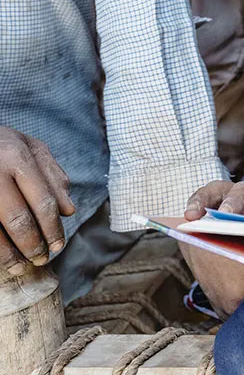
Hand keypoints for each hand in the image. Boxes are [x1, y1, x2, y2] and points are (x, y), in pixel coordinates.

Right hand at [0, 127, 73, 275]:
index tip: (58, 246)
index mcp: (16, 156)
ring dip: (8, 254)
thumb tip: (68, 211)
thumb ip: (52, 176)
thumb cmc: (2, 144)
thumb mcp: (30, 148)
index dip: (52, 228)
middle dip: (32, 244)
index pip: (43, 200)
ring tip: (20, 266)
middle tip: (41, 259)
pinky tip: (1, 257)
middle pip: (18, 218)